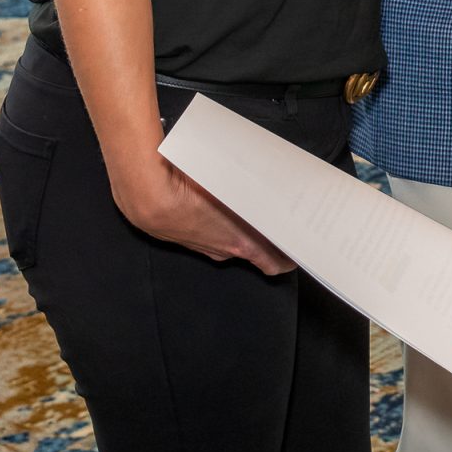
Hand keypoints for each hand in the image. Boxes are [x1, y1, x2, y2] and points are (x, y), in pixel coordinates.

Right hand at [110, 153, 293, 272]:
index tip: (301, 245)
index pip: (276, 263)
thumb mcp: (235, 188)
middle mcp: (226, 251)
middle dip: (268, 234)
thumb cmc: (195, 191)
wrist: (150, 198)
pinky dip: (218, 225)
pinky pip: (212, 235)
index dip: (290, 256)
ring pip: (231, 240)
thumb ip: (258, 194)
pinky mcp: (189, 241)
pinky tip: (217, 205)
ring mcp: (206, 248)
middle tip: (279, 214)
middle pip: (256, 248)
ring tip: (249, 204)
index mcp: (243, 243)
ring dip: (241, 227)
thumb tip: (276, 189)